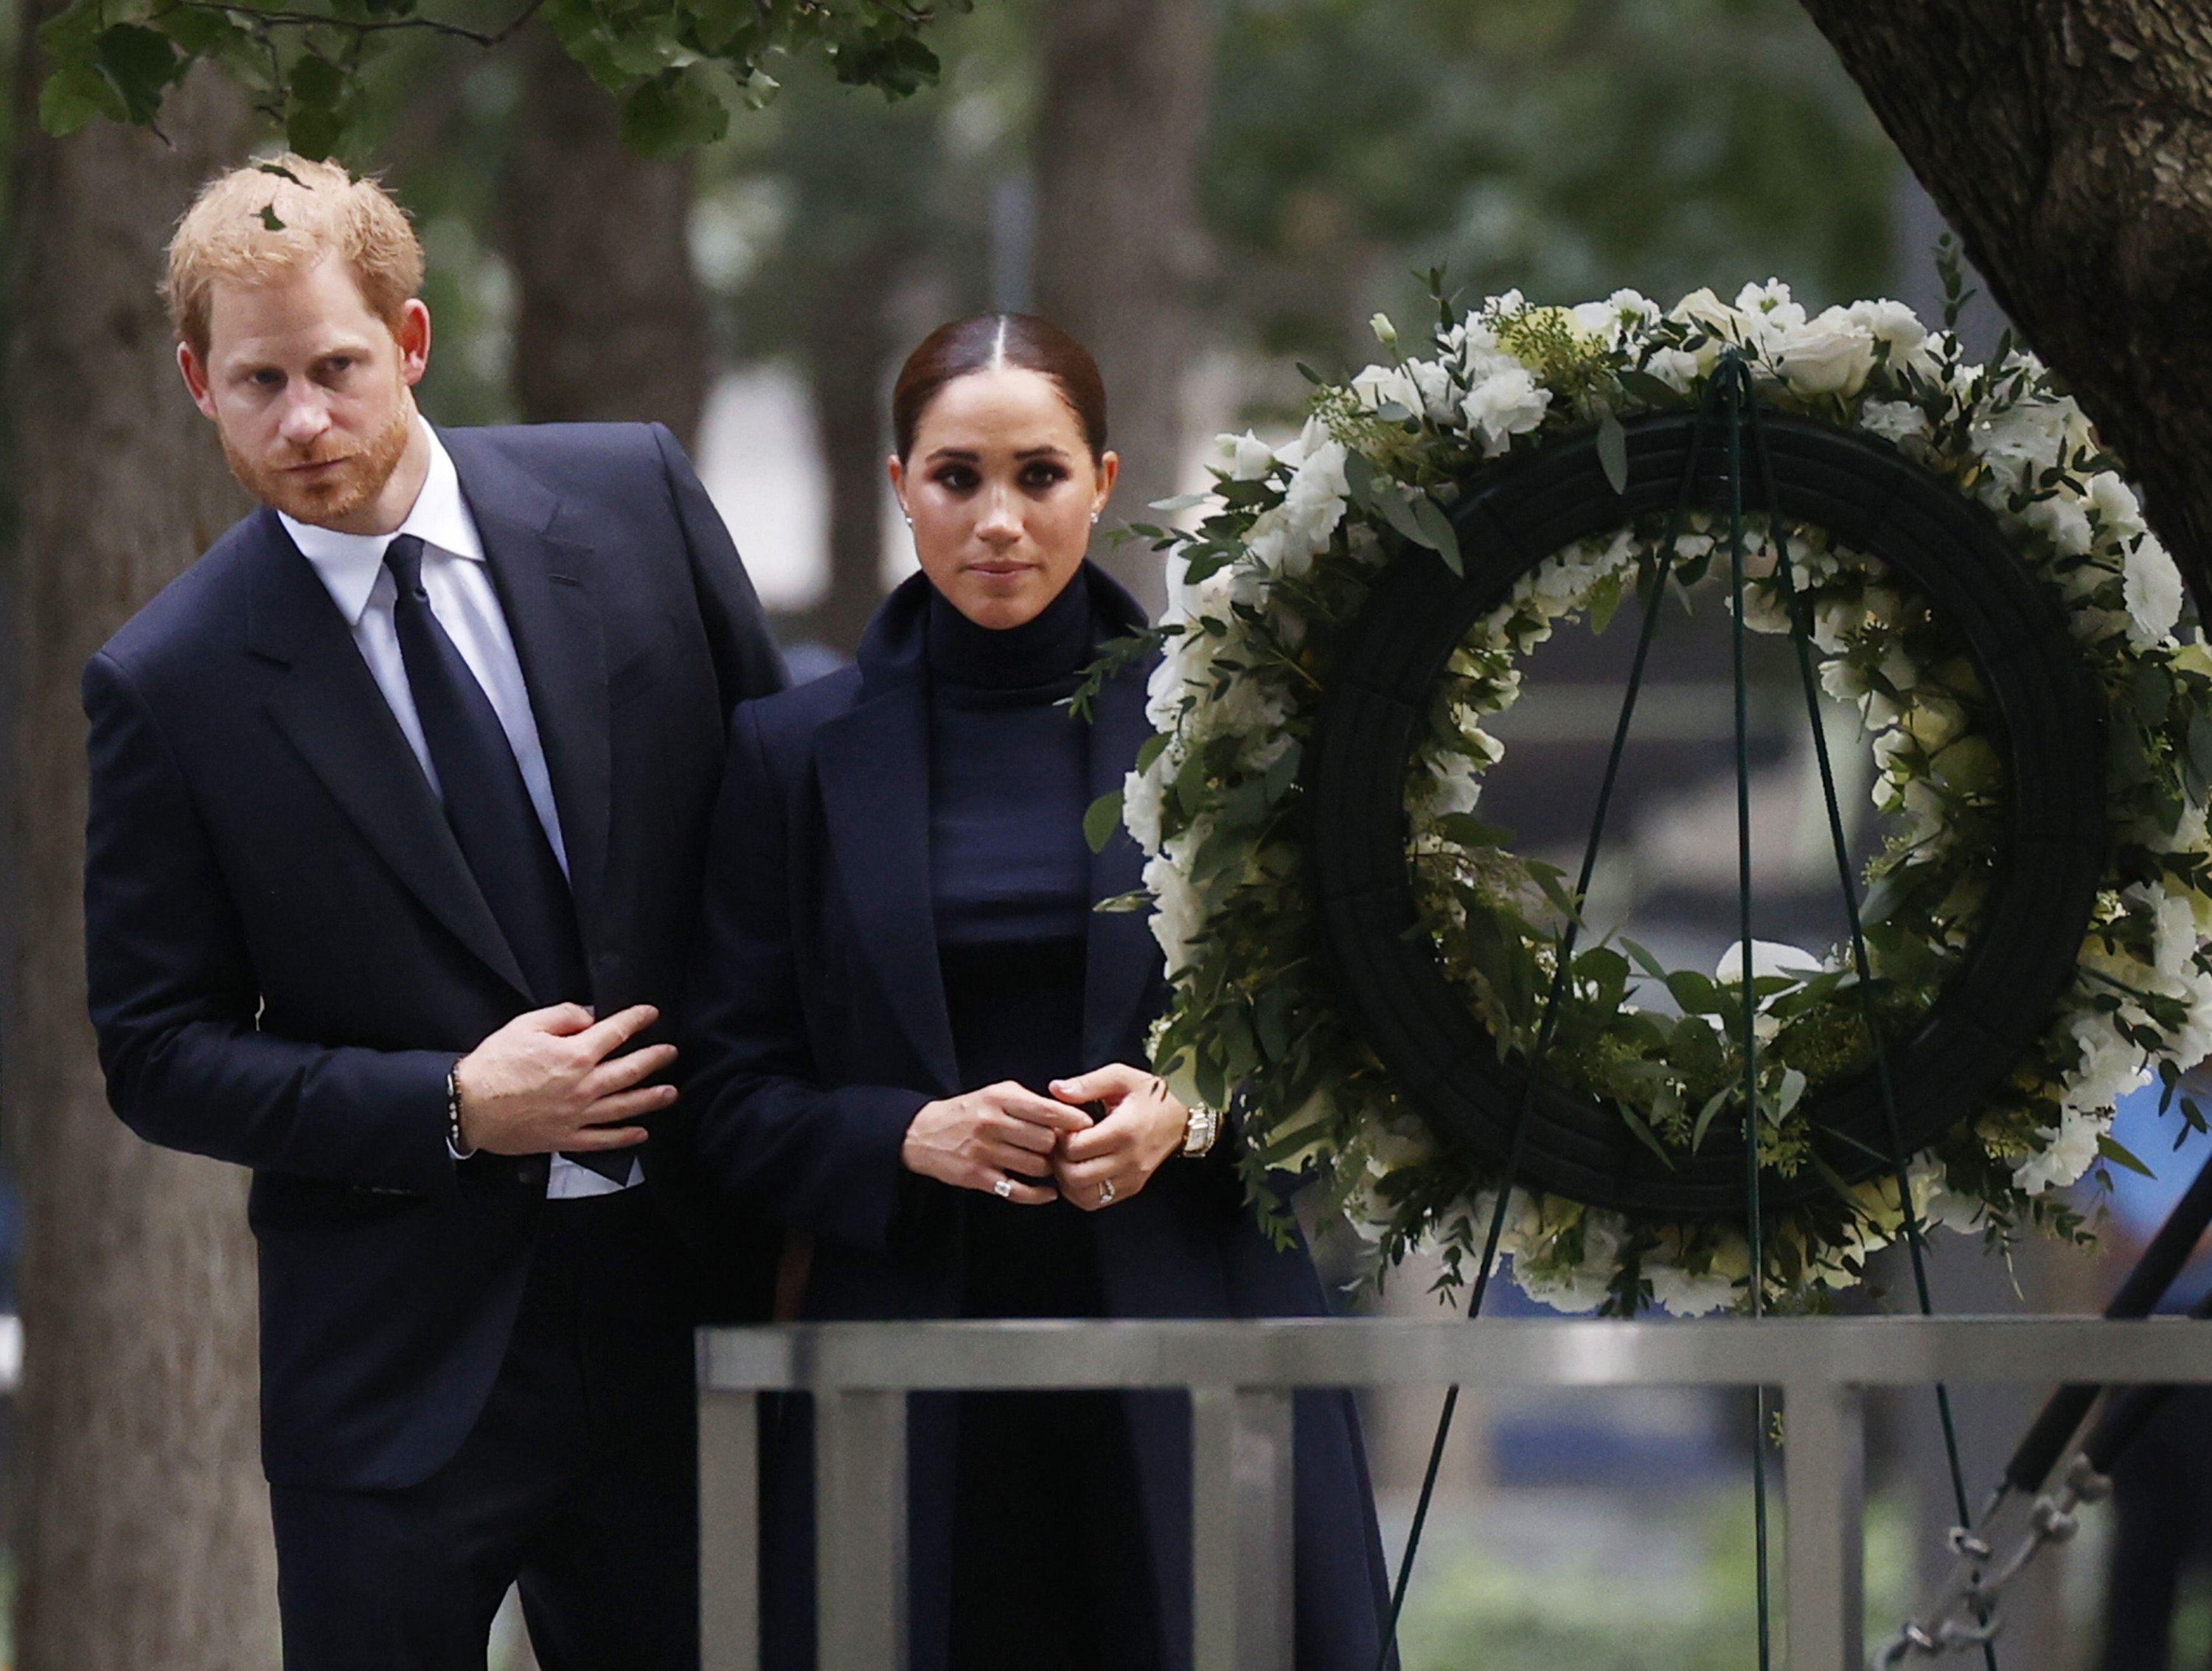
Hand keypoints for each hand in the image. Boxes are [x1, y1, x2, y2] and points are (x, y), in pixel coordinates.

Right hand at [454, 1003, 673, 1156]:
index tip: (651, 1014)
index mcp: (575, 1054)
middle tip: (671, 1052)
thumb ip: (564, 1016)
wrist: (468, 1107)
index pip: (616, 1032)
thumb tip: (590, 1017)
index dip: (637, 1020)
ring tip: (670, 1092)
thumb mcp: (526, 1025)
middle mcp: (584, 1085)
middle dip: (655, 1059)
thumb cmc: (495, 1064)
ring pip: (625, 1106)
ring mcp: (578, 1114)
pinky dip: (625, 1137)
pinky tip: (641, 1133)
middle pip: (631, 1070)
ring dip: (651, 1098)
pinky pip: (603, 1139)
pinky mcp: (567, 1138)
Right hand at [901, 1081, 1093, 1203]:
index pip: (1047, 1110)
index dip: (1072, 1120)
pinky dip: (1039, 1195)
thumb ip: (1029, 1101)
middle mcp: (992, 1123)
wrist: (924, 1134)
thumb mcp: (996, 1094)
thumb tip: (1069, 1112)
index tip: (1088, 1126)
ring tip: (1046, 1165)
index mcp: (1000, 1099)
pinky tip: (1048, 1192)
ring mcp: (984, 1152)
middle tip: (1062, 1149)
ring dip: (1047, 1169)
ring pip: (1036, 1166)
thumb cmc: (969, 1112)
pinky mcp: (977, 1177)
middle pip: (1046, 1141)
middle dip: (1058, 1147)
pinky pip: (1018, 1190)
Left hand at [1047, 1064, 1188, 1211]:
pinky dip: (1079, 1190)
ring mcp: (1132, 1178)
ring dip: (1066, 1178)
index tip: (1064, 1126)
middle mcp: (1129, 1160)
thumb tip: (1056, 1090)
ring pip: (1082, 1194)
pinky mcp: (1132, 1187)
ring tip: (1069, 1157)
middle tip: (1061, 1143)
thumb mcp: (1120, 1077)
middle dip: (1059, 1160)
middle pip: (1075, 1175)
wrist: (1181, 1117)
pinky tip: (1080, 1170)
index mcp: (1124, 1131)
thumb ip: (1087, 1084)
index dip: (1060, 1137)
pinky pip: (1095, 1201)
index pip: (1076, 1147)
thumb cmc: (1151, 1095)